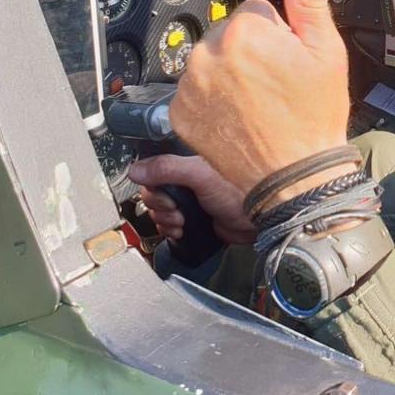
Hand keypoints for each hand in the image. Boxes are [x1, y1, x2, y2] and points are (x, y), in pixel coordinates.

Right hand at [130, 154, 255, 244]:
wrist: (258, 219)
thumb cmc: (239, 191)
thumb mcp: (200, 175)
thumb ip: (168, 168)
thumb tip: (136, 169)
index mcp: (188, 164)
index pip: (154, 173)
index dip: (153, 189)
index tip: (164, 197)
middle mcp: (188, 180)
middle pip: (153, 195)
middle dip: (161, 208)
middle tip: (177, 211)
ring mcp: (190, 200)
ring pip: (159, 212)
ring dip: (166, 221)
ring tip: (183, 222)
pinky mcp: (194, 219)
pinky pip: (169, 225)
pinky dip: (171, 230)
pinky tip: (183, 230)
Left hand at [169, 0, 351, 199]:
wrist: (295, 174)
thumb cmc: (314, 115)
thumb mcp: (325, 50)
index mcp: (246, 30)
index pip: (258, 12)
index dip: (279, 36)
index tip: (288, 63)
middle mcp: (209, 52)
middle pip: (231, 34)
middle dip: (251, 53)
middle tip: (275, 85)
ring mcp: (189, 84)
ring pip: (212, 60)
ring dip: (230, 74)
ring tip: (258, 103)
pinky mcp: (178, 111)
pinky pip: (194, 89)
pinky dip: (212, 99)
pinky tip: (237, 115)